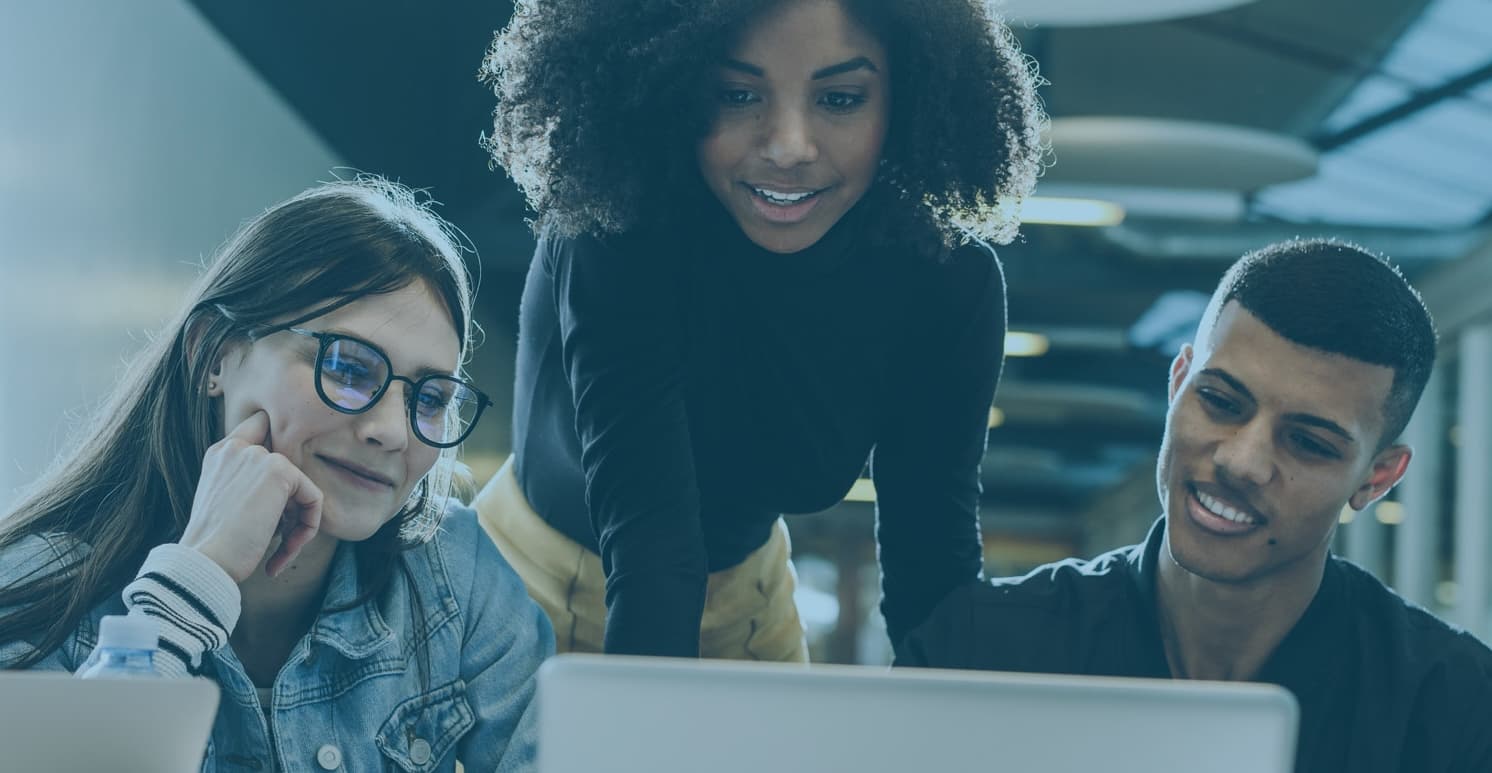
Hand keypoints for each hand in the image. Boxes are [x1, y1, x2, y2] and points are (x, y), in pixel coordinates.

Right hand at [179, 411, 322, 581]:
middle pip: (289, 468)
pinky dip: (306, 530)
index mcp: (221, 454)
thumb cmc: (214, 545)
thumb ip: (250, 484)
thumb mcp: (226, 505)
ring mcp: (259, 457)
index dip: (277, 454)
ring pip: (301, 490)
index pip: (260, 427)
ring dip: (296, 527)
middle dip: (290, 508)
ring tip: (278, 555)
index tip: (280, 492)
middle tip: (277, 540)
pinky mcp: (281, 472)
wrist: (206, 561)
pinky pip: (314, 500)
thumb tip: (292, 492)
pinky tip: (283, 554)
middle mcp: (238, 448)